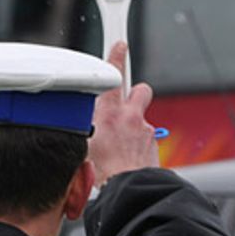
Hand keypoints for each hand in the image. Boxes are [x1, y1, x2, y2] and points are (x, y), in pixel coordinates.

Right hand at [88, 42, 159, 183]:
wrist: (125, 190)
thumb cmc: (100, 173)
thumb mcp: (81, 143)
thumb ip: (84, 126)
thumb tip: (81, 122)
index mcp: (109, 113)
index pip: (114, 75)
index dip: (116, 57)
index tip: (120, 45)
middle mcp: (131, 118)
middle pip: (140, 90)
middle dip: (134, 93)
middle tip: (124, 104)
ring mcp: (145, 131)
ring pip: (142, 118)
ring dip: (135, 124)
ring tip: (123, 141)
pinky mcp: (153, 146)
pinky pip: (146, 138)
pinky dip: (138, 144)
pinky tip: (128, 158)